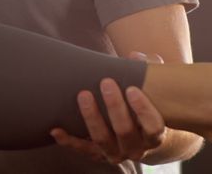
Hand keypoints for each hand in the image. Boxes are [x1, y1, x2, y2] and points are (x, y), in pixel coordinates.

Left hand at [50, 52, 166, 164]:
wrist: (142, 139)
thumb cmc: (147, 109)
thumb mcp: (155, 94)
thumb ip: (149, 73)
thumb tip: (135, 57)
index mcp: (155, 135)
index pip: (153, 126)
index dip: (143, 109)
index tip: (132, 89)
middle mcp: (136, 149)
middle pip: (125, 131)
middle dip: (115, 107)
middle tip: (106, 83)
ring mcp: (116, 153)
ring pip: (102, 140)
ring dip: (92, 118)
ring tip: (83, 95)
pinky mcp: (97, 154)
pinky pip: (82, 149)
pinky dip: (68, 141)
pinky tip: (56, 129)